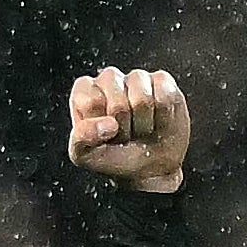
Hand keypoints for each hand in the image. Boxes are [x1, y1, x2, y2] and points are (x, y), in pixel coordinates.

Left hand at [68, 67, 188, 193]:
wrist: (149, 168)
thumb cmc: (114, 157)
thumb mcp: (85, 155)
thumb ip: (82, 138)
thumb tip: (108, 125)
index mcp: (84, 92)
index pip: (90, 102)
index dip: (99, 125)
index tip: (102, 135)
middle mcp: (109, 80)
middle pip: (117, 103)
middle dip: (123, 128)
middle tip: (123, 135)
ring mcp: (136, 78)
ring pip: (142, 99)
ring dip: (143, 125)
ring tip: (139, 129)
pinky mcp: (162, 80)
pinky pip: (164, 96)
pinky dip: (163, 117)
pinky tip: (156, 120)